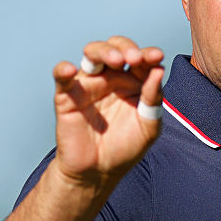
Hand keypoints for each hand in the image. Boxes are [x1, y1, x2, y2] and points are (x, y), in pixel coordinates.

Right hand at [51, 36, 164, 185]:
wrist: (98, 172)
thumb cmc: (125, 148)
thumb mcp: (148, 126)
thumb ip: (153, 99)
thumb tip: (159, 70)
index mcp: (132, 82)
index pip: (140, 59)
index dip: (148, 54)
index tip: (156, 57)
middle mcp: (110, 78)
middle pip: (116, 48)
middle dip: (126, 48)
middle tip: (135, 59)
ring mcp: (88, 84)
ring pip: (92, 53)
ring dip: (103, 51)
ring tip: (115, 60)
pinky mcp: (67, 95)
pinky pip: (62, 76)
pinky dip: (63, 69)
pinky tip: (70, 70)